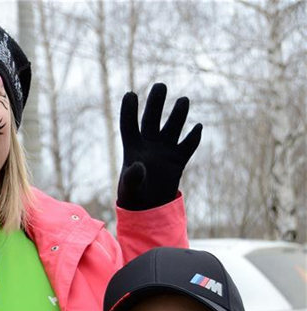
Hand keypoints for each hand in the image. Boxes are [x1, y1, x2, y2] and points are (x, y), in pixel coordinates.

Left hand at [117, 83, 201, 209]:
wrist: (148, 207)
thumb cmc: (133, 197)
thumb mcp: (130, 188)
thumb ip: (132, 177)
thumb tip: (138, 167)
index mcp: (132, 148)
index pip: (129, 125)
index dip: (129, 110)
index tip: (130, 94)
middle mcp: (149, 145)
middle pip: (152, 119)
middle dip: (156, 103)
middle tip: (161, 85)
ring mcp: (164, 151)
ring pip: (172, 127)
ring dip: (178, 114)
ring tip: (184, 100)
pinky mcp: (178, 160)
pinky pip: (187, 146)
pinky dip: (193, 137)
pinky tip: (197, 128)